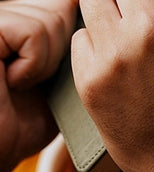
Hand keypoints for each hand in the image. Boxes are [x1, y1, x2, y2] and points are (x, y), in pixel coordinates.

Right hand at [0, 0, 77, 171]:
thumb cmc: (23, 123)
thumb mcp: (56, 83)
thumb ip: (70, 52)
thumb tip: (89, 22)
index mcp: (19, 24)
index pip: (60, 6)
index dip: (69, 28)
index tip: (59, 65)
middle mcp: (6, 15)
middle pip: (60, 11)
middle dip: (58, 56)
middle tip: (33, 83)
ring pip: (50, 22)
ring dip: (44, 65)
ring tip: (20, 84)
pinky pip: (34, 34)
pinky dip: (32, 66)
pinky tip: (12, 82)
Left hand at [72, 0, 153, 171]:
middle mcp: (151, 30)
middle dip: (139, 2)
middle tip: (148, 21)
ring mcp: (117, 57)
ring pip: (95, 0)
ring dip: (110, 13)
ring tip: (129, 37)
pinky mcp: (92, 84)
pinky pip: (80, 40)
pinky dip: (93, 46)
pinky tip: (116, 65)